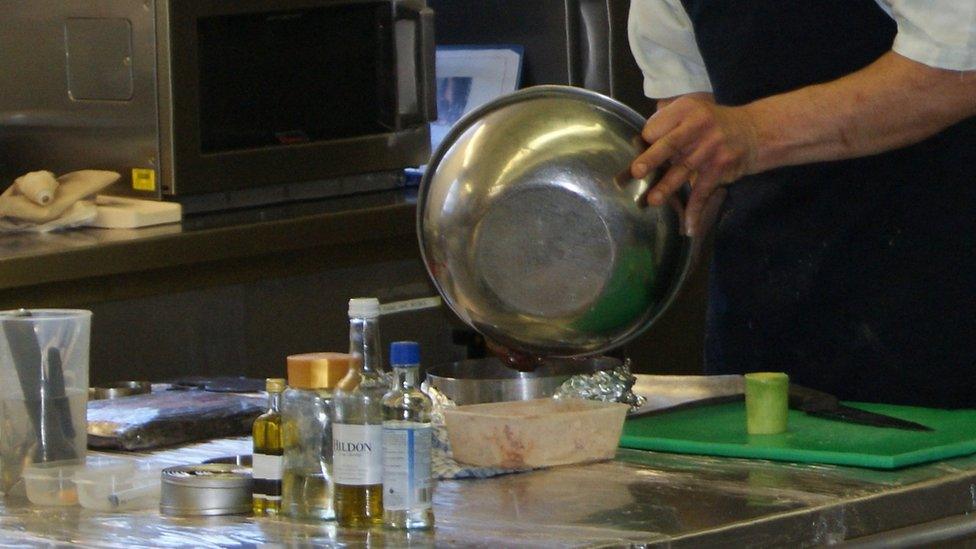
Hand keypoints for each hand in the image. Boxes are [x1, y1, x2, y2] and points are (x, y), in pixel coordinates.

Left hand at [630, 94, 758, 235]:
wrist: (753, 132)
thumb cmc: (711, 124)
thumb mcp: (691, 110)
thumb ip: (666, 121)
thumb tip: (639, 143)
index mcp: (684, 110)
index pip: (657, 126)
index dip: (646, 139)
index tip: (637, 151)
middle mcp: (697, 127)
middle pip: (670, 144)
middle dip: (652, 158)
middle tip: (637, 171)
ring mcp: (710, 148)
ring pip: (683, 170)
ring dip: (667, 187)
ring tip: (653, 200)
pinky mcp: (720, 167)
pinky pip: (704, 191)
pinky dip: (696, 210)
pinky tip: (689, 227)